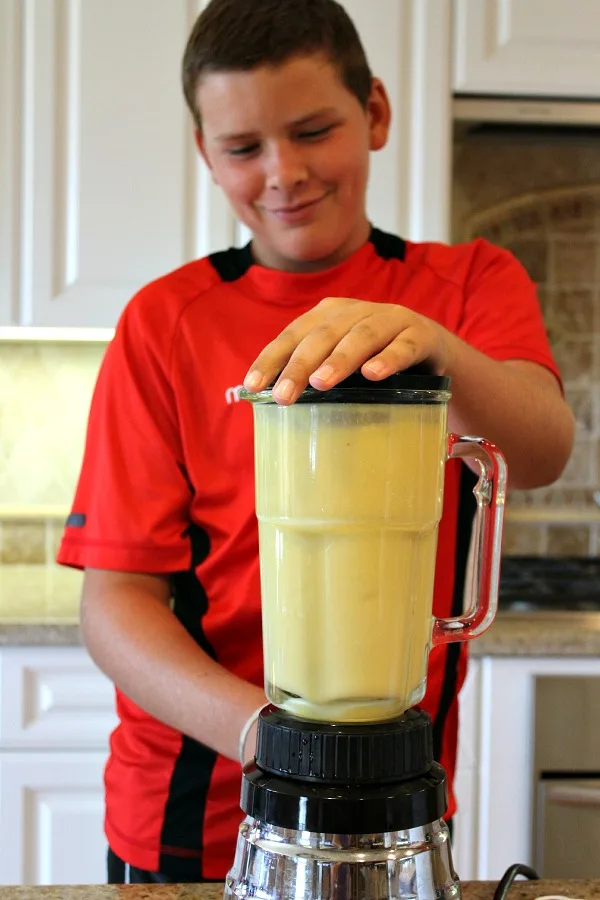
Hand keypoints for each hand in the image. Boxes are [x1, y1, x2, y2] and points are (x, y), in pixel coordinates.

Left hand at [244, 297, 449, 403]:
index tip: (252, 387)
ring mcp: (389, 320)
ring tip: (322, 383)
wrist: (430, 348)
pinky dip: (388, 358)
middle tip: (283, 396)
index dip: (271, 359)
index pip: (292, 335)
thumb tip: (272, 404)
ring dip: (340, 359)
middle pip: (322, 336)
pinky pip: (403, 346)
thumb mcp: (340, 362)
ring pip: (361, 337)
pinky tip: (373, 374)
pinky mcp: (420, 335)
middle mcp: (355, 312)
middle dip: (299, 366)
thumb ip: (313, 373)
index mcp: (328, 316)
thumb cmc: (372, 358)